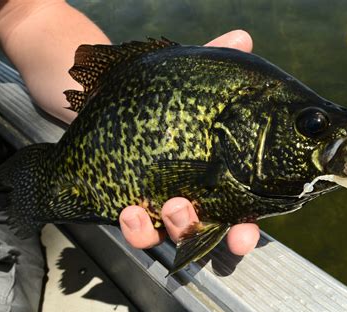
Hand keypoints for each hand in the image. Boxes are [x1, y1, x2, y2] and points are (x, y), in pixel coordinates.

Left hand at [120, 30, 259, 255]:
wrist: (99, 95)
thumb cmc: (155, 90)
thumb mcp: (186, 74)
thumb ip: (214, 58)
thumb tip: (242, 37)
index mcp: (218, 171)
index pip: (241, 206)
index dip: (247, 227)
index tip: (248, 233)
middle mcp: (194, 193)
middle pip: (216, 229)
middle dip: (222, 239)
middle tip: (221, 229)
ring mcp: (162, 203)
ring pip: (176, 234)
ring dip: (179, 228)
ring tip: (173, 205)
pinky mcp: (131, 205)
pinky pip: (138, 230)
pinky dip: (138, 227)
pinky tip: (131, 209)